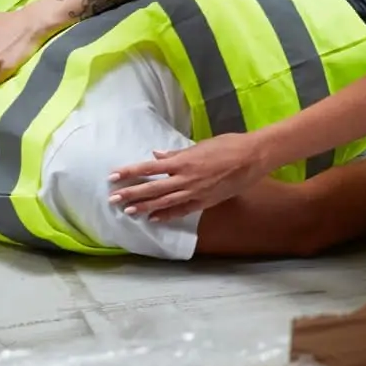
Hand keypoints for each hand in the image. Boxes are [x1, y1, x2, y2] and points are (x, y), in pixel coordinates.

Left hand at [107, 131, 268, 219]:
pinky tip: (154, 219)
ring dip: (145, 207)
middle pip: (152, 188)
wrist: (252, 157)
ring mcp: (195, 192)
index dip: (130, 172)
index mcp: (182, 161)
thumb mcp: (199, 145)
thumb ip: (177, 152)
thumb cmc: (227, 146)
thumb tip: (157, 154)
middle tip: (113, 199)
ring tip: (128, 211)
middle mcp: (185, 179)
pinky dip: (167, 215)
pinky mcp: (205, 202)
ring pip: (164, 202)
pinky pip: (182, 210)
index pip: (149, 167)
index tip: (113, 176)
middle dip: (131, 194)